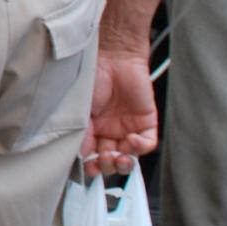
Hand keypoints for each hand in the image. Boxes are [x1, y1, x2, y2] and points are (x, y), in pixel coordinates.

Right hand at [83, 51, 158, 176]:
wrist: (112, 57)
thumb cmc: (90, 77)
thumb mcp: (79, 109)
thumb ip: (80, 133)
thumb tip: (80, 156)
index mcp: (90, 129)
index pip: (91, 156)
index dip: (91, 166)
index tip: (88, 168)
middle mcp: (108, 131)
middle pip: (111, 160)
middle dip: (108, 165)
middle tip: (103, 160)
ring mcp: (127, 127)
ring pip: (130, 156)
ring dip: (124, 161)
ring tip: (118, 155)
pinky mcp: (146, 121)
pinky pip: (147, 143)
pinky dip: (140, 147)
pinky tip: (131, 140)